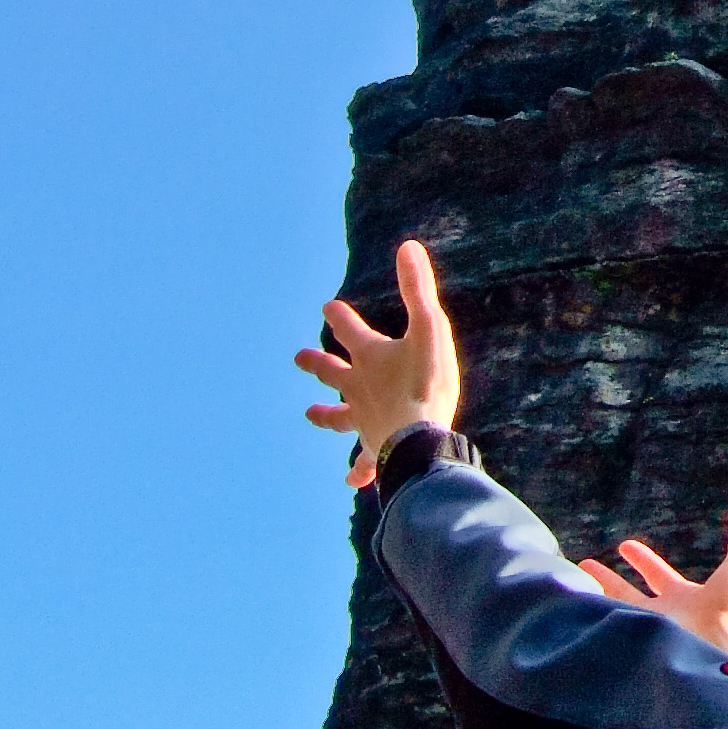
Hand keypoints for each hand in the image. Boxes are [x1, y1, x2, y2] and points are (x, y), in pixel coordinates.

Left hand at [294, 238, 463, 484]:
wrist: (420, 439)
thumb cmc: (426, 383)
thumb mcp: (429, 328)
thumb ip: (418, 289)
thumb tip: (407, 247)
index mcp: (370, 357)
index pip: (349, 330)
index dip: (339, 317)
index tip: (327, 308)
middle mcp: (359, 388)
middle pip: (332, 373)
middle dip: (317, 364)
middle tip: (298, 358)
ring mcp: (364, 419)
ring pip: (339, 416)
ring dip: (325, 414)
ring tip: (310, 414)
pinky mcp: (375, 448)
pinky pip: (364, 462)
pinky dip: (358, 470)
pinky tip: (350, 481)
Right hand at [579, 496, 727, 659]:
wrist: (724, 646)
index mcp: (685, 597)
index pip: (658, 575)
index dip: (642, 560)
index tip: (624, 546)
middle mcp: (664, 615)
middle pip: (628, 594)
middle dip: (606, 579)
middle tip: (584, 565)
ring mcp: (649, 630)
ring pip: (614, 611)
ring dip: (592, 597)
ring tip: (568, 585)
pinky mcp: (636, 642)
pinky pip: (607, 628)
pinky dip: (590, 618)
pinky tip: (568, 609)